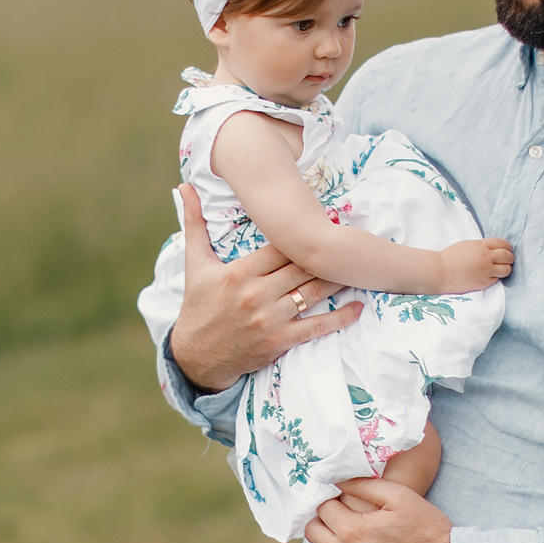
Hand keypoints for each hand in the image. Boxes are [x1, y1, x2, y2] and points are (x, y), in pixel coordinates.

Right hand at [168, 185, 361, 391]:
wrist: (195, 356)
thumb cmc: (197, 306)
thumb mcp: (194, 263)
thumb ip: (194, 222)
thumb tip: (184, 186)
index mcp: (239, 273)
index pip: (279, 248)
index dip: (302, 236)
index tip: (324, 222)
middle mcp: (256, 294)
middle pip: (301, 268)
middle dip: (326, 255)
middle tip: (351, 240)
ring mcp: (270, 319)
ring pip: (312, 293)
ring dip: (338, 280)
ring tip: (359, 268)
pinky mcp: (279, 341)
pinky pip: (315, 327)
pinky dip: (339, 317)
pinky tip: (357, 307)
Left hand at [305, 479, 455, 542]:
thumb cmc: (428, 531)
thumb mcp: (401, 497)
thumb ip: (364, 485)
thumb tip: (336, 478)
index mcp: (354, 531)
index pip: (322, 509)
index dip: (333, 501)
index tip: (344, 503)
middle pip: (314, 534)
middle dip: (325, 521)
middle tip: (343, 520)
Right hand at [434, 237, 514, 294]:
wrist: (440, 272)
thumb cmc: (450, 257)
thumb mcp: (467, 245)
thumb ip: (481, 246)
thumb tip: (493, 249)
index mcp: (481, 245)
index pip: (503, 243)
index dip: (507, 247)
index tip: (506, 250)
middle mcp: (486, 257)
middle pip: (508, 256)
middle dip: (509, 258)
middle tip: (507, 261)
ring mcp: (486, 270)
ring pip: (507, 269)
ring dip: (506, 269)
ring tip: (501, 270)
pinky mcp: (484, 282)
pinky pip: (497, 279)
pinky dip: (496, 277)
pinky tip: (490, 276)